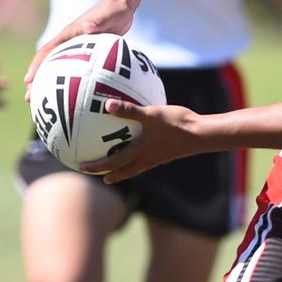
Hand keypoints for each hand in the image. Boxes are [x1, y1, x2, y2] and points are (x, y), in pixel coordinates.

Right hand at [23, 0, 135, 93]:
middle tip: (29, 99)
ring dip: (49, 83)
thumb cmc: (114, 11)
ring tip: (46, 103)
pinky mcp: (86, 51)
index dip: (35, 66)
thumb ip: (97, 23)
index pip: (46, 52)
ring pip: (58, 67)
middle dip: (36, 80)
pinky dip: (69, 80)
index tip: (27, 81)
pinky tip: (74, 96)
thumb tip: (87, 28)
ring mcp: (76, 46)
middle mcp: (68, 41)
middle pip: (46, 63)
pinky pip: (73, 69)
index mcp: (68, 34)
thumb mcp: (107, 18)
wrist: (122, 5)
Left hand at [79, 100, 202, 181]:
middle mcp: (146, 158)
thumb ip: (129, 110)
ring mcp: (157, 158)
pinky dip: (139, 160)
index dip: (96, 165)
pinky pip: (147, 161)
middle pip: (123, 171)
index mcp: (139, 151)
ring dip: (123, 171)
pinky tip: (142, 151)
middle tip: (98, 176)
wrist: (200, 134)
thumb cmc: (175, 123)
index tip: (81, 167)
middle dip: (109, 173)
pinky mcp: (166, 154)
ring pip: (136, 168)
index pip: (112, 162)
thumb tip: (107, 105)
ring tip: (115, 172)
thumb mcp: (151, 114)